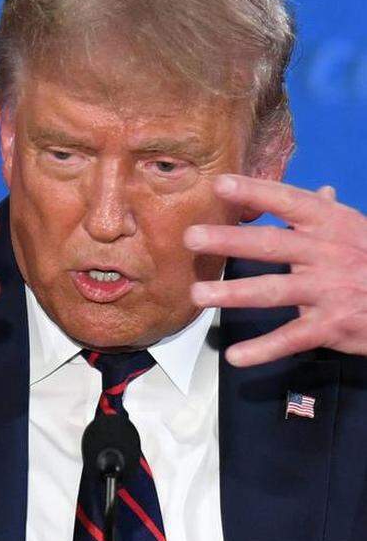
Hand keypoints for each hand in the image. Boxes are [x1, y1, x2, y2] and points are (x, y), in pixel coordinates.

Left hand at [184, 175, 366, 365]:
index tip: (220, 184)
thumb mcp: (358, 231)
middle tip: (190, 238)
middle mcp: (327, 253)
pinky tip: (234, 355)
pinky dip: (262, 349)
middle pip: (271, 244)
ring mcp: (329, 290)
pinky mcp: (332, 326)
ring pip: (274, 290)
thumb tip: (319, 189)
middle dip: (229, 240)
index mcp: (331, 224)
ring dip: (234, 293)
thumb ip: (329, 213)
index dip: (255, 191)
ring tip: (198, 295)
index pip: (288, 201)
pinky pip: (291, 338)